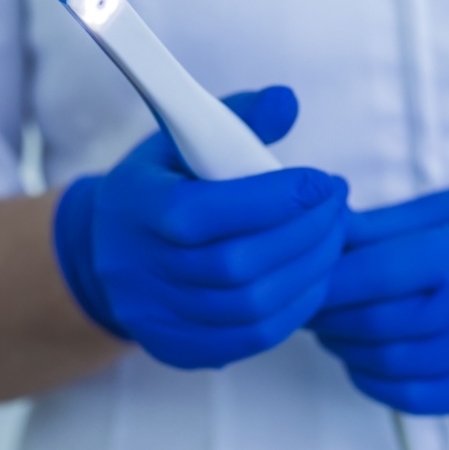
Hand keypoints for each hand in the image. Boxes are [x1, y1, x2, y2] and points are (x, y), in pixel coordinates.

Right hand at [55, 86, 347, 368]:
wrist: (110, 251)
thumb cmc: (159, 186)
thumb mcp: (182, 140)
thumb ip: (237, 117)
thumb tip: (288, 101)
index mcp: (136, 208)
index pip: (205, 212)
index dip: (273, 199)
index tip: (322, 181)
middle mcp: (139, 270)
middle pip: (237, 265)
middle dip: (305, 233)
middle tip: (338, 205)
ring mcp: (158, 317)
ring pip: (252, 306)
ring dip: (310, 270)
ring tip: (334, 236)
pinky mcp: (180, 347)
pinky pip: (252, 338)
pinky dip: (297, 307)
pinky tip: (315, 275)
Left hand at [310, 185, 448, 413]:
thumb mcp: (448, 205)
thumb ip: (382, 226)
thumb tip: (325, 235)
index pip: (378, 273)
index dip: (328, 279)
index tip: (303, 277)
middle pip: (378, 323)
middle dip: (327, 314)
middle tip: (308, 302)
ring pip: (391, 364)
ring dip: (344, 347)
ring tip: (330, 326)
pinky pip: (418, 398)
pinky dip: (374, 382)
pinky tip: (361, 359)